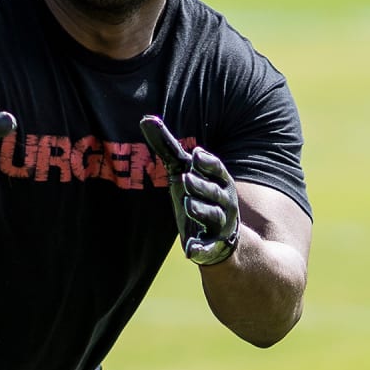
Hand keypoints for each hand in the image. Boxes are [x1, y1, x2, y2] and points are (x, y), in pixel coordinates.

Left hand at [140, 115, 239, 264]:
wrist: (221, 240)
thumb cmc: (199, 196)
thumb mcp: (183, 173)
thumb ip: (167, 147)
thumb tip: (146, 119)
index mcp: (219, 182)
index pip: (217, 170)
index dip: (208, 164)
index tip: (196, 156)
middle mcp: (224, 202)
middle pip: (214, 192)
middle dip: (201, 186)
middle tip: (186, 179)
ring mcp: (220, 225)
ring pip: (212, 217)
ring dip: (201, 211)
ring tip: (188, 205)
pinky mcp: (213, 247)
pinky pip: (208, 249)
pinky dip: (200, 249)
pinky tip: (190, 250)